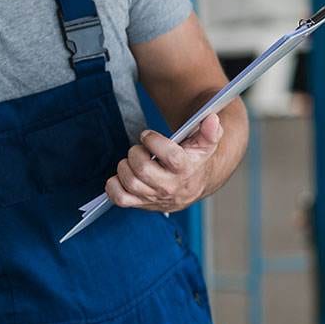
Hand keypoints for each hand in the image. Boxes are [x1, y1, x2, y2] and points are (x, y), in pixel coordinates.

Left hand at [104, 113, 224, 212]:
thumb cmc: (195, 160)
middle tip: (139, 149)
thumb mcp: (205, 144)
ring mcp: (154, 197)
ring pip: (130, 182)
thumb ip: (210, 131)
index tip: (147, 135)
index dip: (153, 141)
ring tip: (132, 161)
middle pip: (142, 169)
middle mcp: (170, 186)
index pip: (170, 156)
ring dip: (124, 166)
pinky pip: (120, 199)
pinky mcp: (142, 204)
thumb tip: (211, 119)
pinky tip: (121, 176)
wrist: (194, 186)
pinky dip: (113, 187)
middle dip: (135, 153)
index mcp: (186, 169)